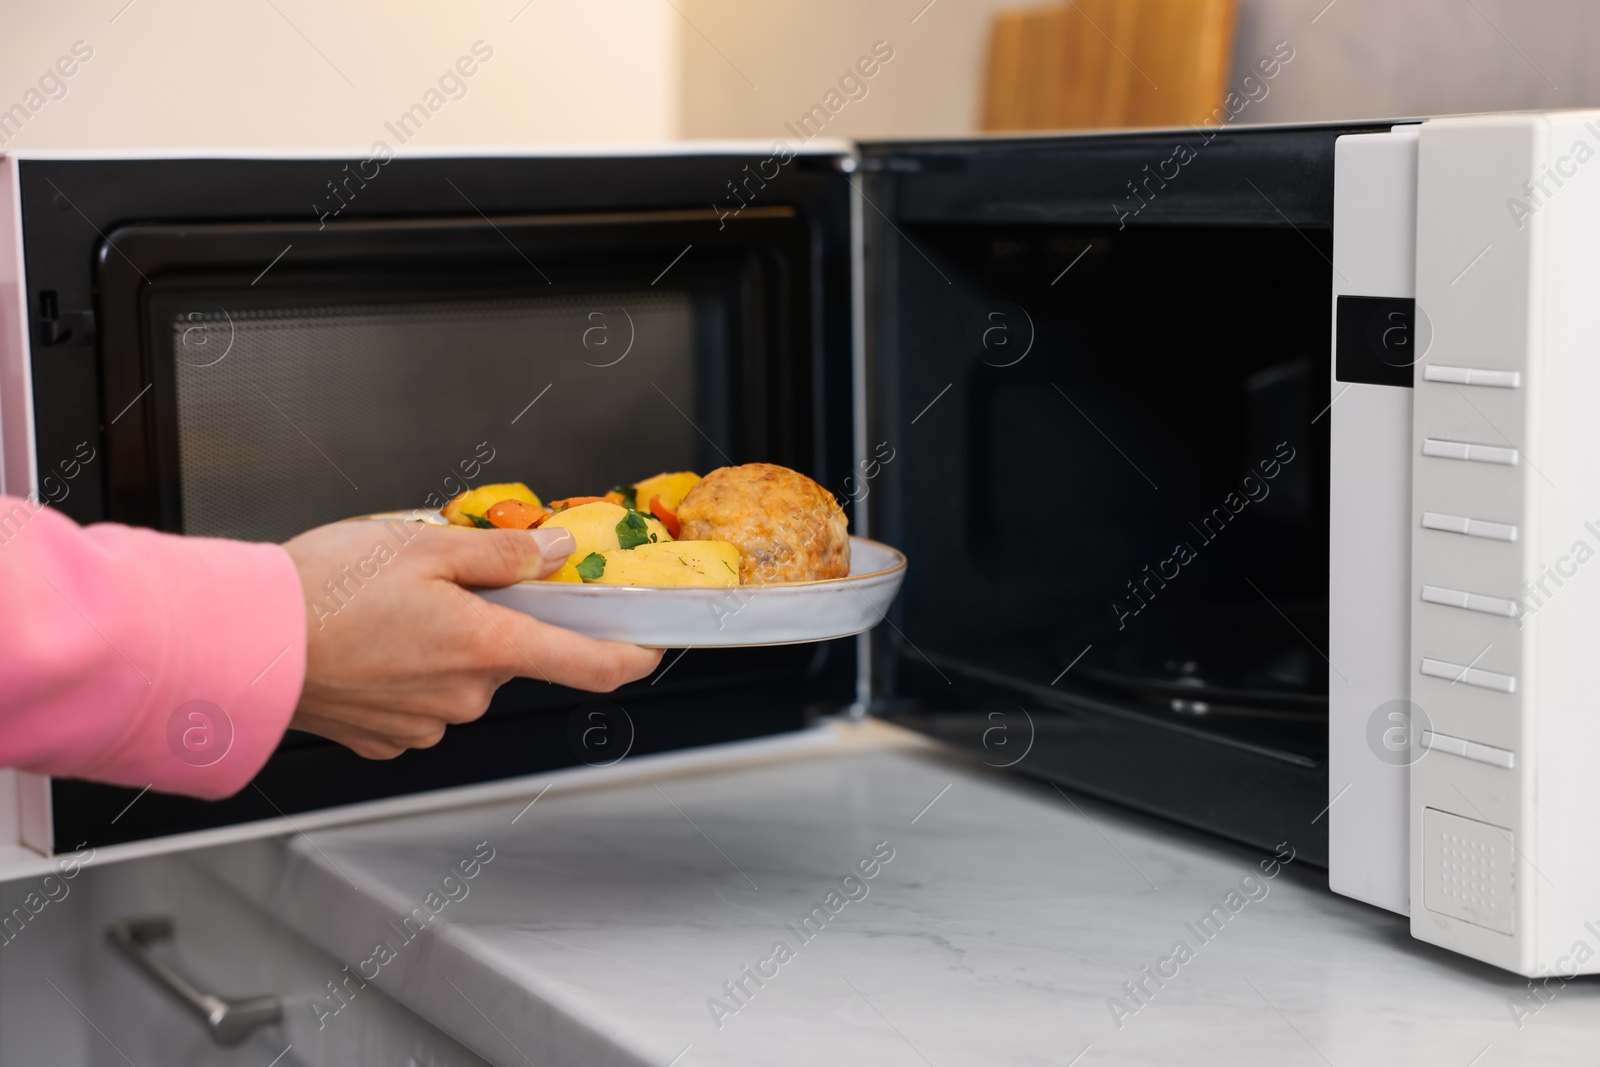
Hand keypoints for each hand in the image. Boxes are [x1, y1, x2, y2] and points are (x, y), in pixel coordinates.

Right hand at [282, 520, 661, 758]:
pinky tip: (368, 646)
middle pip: (511, 658)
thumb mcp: (424, 543)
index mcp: (486, 647)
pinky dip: (407, 674)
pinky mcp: (386, 740)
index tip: (649, 647)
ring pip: (464, 679)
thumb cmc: (321, 590)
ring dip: (445, 646)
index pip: (590, 664)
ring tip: (386, 611)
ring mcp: (425, 725)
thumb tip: (556, 553)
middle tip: (440, 583)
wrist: (238, 643)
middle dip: (492, 621)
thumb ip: (502, 554)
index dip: (630, 656)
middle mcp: (464, 697)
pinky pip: (421, 702)